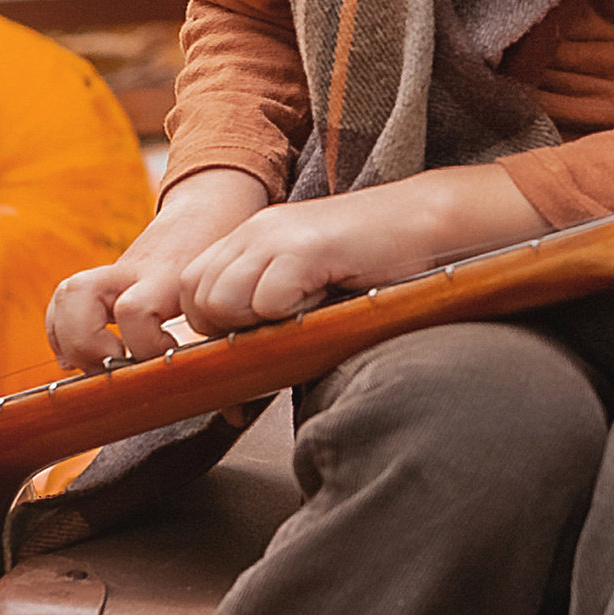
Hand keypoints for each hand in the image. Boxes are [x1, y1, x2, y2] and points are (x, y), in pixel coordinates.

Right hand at [47, 169, 269, 370]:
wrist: (212, 207)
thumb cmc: (227, 259)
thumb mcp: (234, 297)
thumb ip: (231, 352)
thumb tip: (234, 414)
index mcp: (170, 277)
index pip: (135, 311)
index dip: (143, 347)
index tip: (167, 362)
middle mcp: (134, 272)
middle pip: (82, 296)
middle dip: (92, 346)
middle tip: (121, 366)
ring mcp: (116, 274)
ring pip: (68, 294)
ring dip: (71, 337)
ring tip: (95, 365)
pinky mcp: (105, 279)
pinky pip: (63, 300)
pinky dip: (60, 330)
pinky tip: (74, 356)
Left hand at [178, 169, 545, 333]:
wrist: (425, 221)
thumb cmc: (373, 265)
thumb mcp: (306, 286)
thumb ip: (267, 317)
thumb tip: (234, 393)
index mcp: (249, 238)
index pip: (189, 290)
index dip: (209, 326)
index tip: (247, 347)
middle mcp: (253, 232)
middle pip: (197, 300)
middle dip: (230, 330)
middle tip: (284, 329)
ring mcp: (275, 237)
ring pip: (221, 300)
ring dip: (258, 322)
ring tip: (306, 312)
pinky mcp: (305, 248)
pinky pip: (267, 300)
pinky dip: (292, 315)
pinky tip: (325, 300)